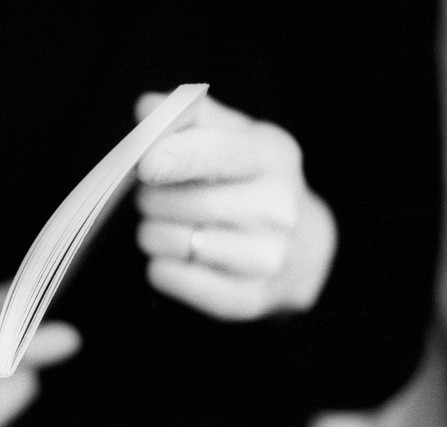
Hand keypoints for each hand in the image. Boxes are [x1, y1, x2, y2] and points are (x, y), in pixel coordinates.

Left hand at [135, 92, 336, 319]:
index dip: (179, 157)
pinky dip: (162, 269)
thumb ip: (187, 117)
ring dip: (152, 233)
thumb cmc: (249, 180)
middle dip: (153, 198)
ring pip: (178, 243)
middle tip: (153, 196)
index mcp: (273, 156)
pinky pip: (180, 281)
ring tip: (163, 226)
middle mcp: (280, 207)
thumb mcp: (232, 136)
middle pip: (190, 202)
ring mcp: (271, 257)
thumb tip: (147, 108)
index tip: (145, 163)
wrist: (301, 245)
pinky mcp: (251, 298)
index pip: (222, 154)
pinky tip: (168, 257)